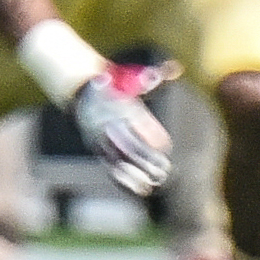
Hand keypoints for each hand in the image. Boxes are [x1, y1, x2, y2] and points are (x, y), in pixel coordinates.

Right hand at [71, 59, 176, 198]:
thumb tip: (176, 68)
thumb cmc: (116, 86)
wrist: (83, 93)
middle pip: (127, 144)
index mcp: (118, 106)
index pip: (134, 121)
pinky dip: (124, 181)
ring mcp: (101, 139)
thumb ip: (153, 76)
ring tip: (154, 183)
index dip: (150, 134)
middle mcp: (108, 124)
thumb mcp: (132, 78)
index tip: (165, 145)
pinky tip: (139, 190)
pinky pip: (110, 168)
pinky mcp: (98, 151)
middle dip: (146, 159)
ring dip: (136, 174)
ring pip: (118, 160)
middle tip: (165, 169)